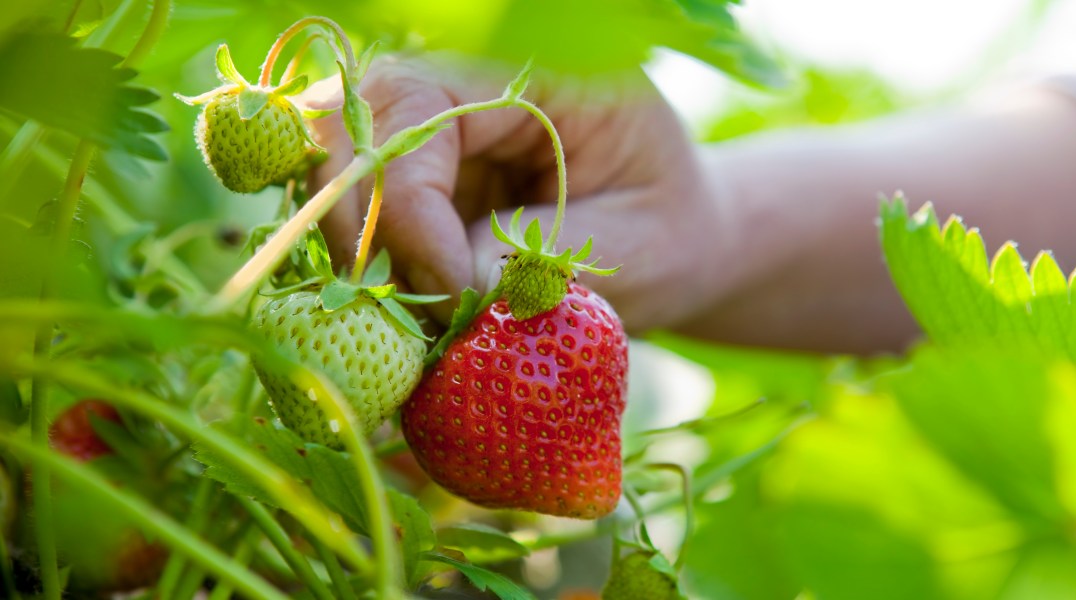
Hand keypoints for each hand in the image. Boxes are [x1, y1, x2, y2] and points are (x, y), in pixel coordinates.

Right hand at [305, 53, 730, 331]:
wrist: (672, 244)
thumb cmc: (668, 234)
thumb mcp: (635, 247)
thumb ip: (544, 256)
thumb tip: (453, 285)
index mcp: (535, 73)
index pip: (421, 107)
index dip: (412, 203)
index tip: (452, 291)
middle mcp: (466, 88)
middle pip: (350, 124)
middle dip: (362, 225)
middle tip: (412, 314)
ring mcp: (431, 136)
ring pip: (334, 168)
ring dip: (355, 252)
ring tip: (415, 323)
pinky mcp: (416, 184)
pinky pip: (352, 213)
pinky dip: (364, 268)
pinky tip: (409, 317)